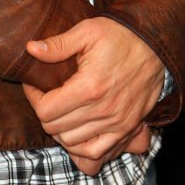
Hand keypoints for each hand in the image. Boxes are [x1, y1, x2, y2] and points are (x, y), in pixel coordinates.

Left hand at [22, 17, 164, 174]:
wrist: (153, 44)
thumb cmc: (118, 35)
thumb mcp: (86, 31)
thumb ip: (57, 45)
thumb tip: (31, 49)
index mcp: (89, 86)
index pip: (46, 110)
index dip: (33, 97)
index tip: (34, 84)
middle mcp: (102, 110)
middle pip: (56, 128)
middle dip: (44, 112)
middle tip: (45, 94)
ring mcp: (116, 123)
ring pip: (72, 143)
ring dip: (60, 129)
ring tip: (59, 110)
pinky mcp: (127, 128)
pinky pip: (97, 153)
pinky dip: (81, 148)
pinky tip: (76, 130)